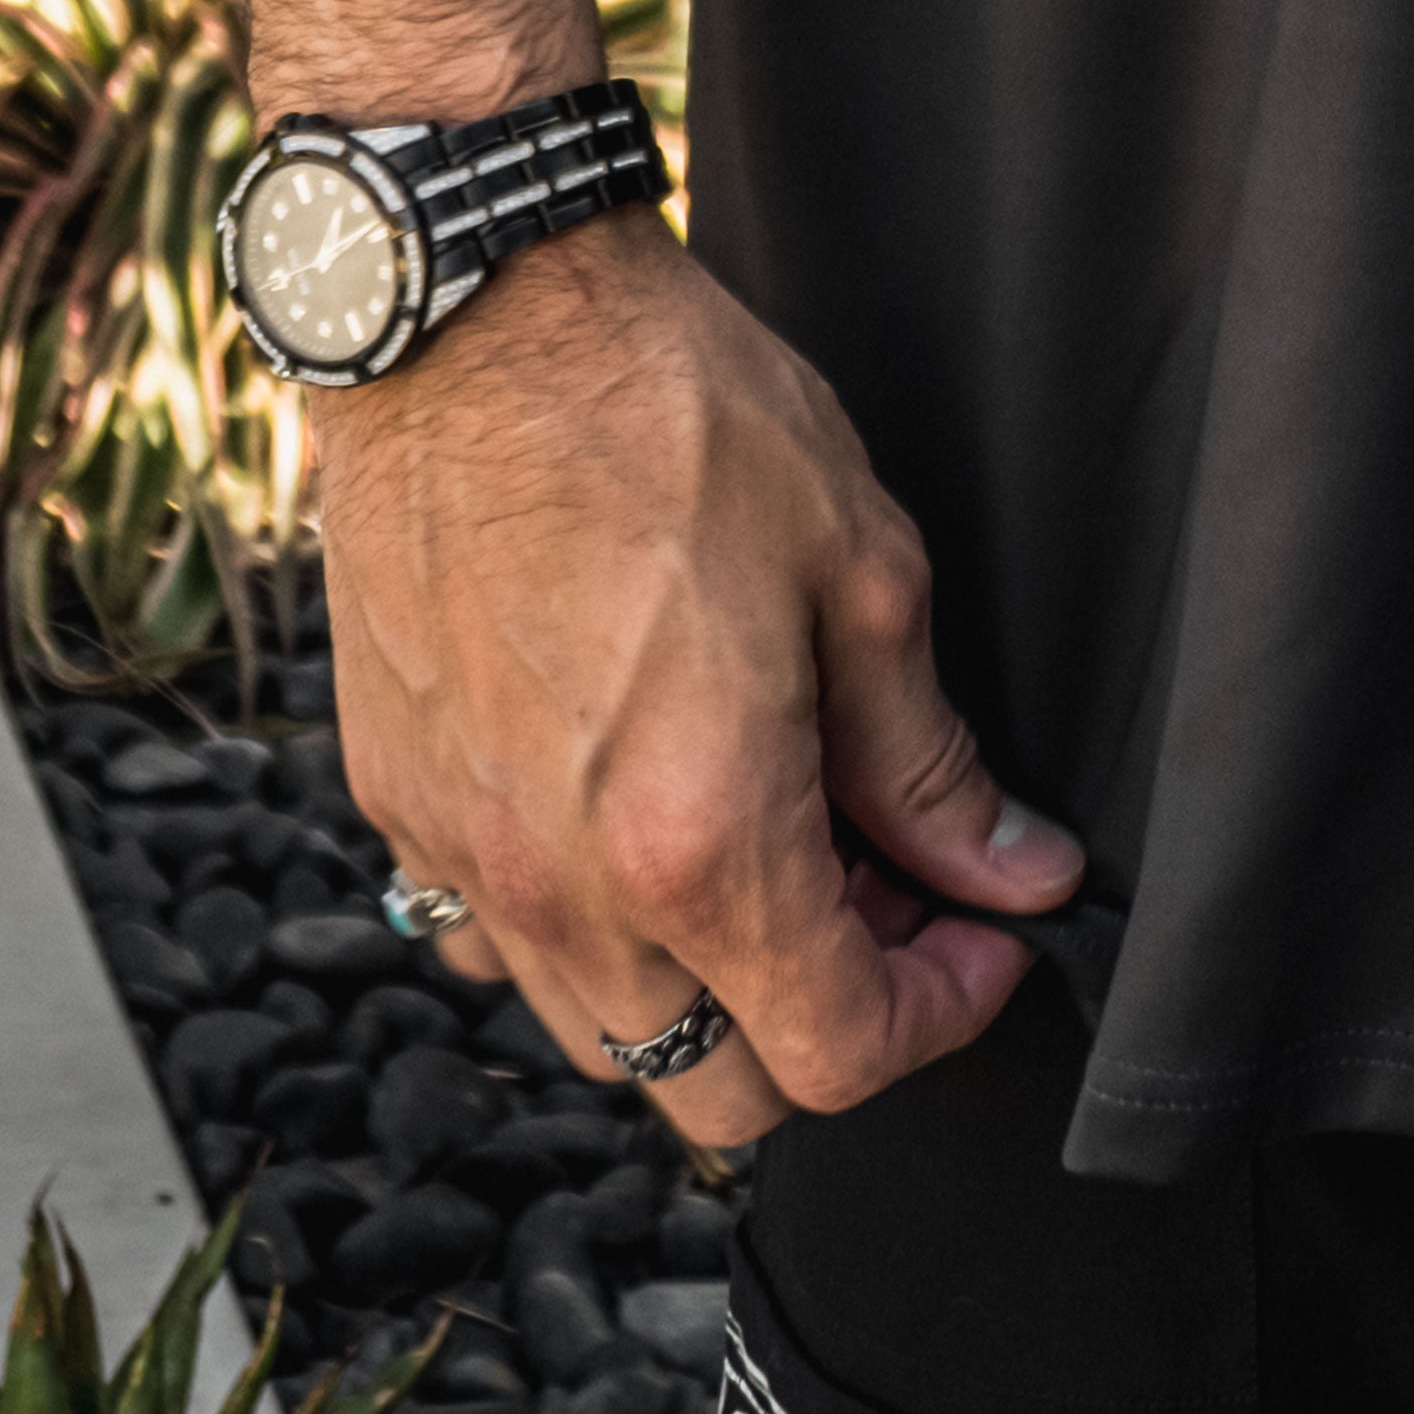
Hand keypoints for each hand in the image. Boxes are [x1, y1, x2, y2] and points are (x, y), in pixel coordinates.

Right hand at [316, 215, 1078, 1147]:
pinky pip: (494, 944)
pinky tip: (637, 806)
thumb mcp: (864, 574)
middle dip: (824, 1020)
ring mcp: (465, 858)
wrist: (476, 323)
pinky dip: (583, 923)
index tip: (980, 935)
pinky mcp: (398, 807)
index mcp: (701, 843)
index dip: (939, 1014)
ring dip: (701, 984)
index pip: (836, 1052)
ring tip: (768, 839)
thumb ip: (931, 760)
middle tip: (883, 884)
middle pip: (715, 1090)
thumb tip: (1015, 872)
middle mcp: (567, 888)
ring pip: (601, 1031)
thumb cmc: (674, 418)